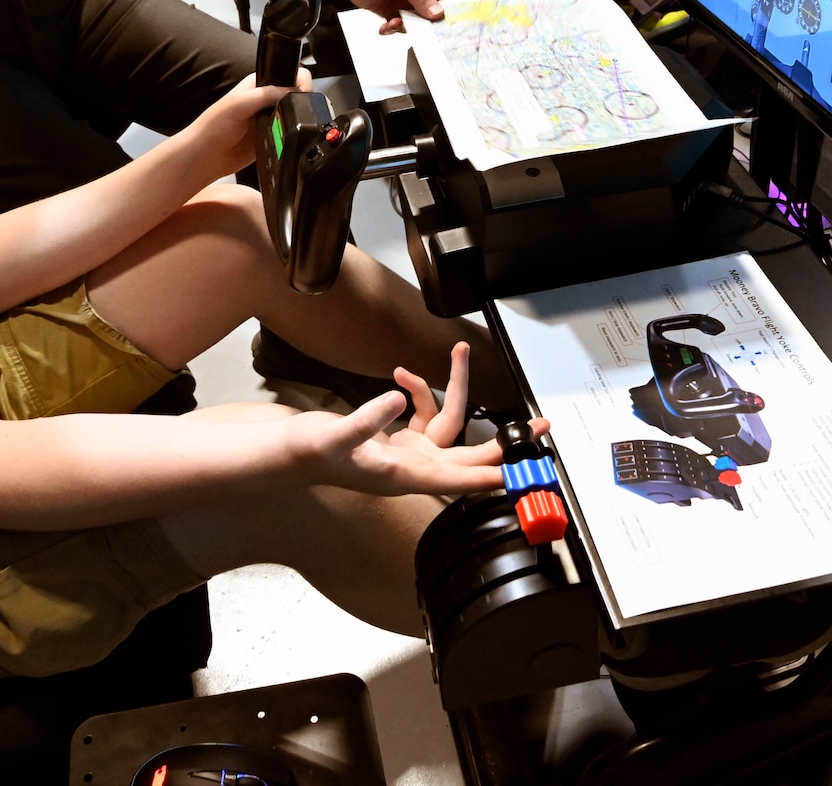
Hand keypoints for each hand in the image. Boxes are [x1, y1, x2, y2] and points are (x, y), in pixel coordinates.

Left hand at [180, 71, 309, 181]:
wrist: (206, 157)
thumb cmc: (212, 126)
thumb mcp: (237, 103)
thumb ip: (264, 95)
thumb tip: (291, 91)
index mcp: (259, 84)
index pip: (287, 73)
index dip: (299, 80)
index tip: (303, 92)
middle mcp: (266, 99)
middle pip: (295, 94)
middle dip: (301, 100)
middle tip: (299, 111)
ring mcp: (271, 119)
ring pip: (295, 114)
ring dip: (297, 119)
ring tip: (290, 125)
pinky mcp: (273, 137)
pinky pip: (290, 133)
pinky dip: (292, 135)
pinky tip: (287, 137)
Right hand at [289, 343, 550, 496]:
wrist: (290, 452)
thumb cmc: (311, 452)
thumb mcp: (337, 436)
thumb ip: (369, 419)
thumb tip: (399, 399)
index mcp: (405, 475)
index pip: (458, 479)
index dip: (492, 476)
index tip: (522, 474)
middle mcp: (415, 467)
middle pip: (472, 454)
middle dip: (506, 440)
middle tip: (541, 428)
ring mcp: (409, 453)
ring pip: (450, 422)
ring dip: (454, 387)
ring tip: (458, 352)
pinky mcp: (399, 438)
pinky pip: (424, 412)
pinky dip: (418, 390)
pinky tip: (401, 374)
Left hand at [336, 0, 458, 31]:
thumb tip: (437, 13)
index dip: (451, 10)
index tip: (448, 24)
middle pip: (435, 14)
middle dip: (427, 24)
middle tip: (421, 30)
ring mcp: (406, 2)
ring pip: (418, 23)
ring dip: (408, 27)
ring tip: (395, 22)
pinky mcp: (393, 12)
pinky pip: (400, 27)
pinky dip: (394, 29)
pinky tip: (385, 26)